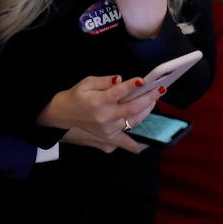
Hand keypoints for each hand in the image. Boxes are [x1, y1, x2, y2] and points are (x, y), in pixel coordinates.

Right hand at [38, 75, 161, 153]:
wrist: (62, 116)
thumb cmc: (76, 97)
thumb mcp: (86, 83)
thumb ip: (104, 81)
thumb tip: (119, 79)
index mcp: (98, 102)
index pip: (119, 92)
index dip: (132, 85)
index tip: (143, 80)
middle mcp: (105, 118)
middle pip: (133, 108)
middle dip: (149, 98)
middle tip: (159, 90)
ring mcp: (109, 131)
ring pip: (135, 122)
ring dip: (147, 111)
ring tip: (153, 100)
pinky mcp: (110, 141)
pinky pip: (130, 144)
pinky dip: (141, 142)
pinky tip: (150, 138)